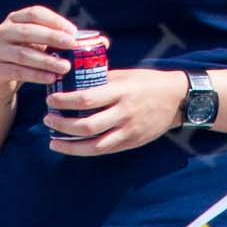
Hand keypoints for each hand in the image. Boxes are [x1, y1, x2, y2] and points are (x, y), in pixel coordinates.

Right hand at [0, 6, 76, 101]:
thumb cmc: (26, 56)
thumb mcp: (37, 43)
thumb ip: (56, 38)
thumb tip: (92, 39)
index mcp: (14, 19)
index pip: (35, 13)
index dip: (55, 20)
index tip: (74, 31)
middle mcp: (2, 31)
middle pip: (29, 31)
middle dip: (53, 37)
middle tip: (73, 45)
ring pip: (24, 54)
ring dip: (47, 61)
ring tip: (66, 67)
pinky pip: (18, 71)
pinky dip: (36, 75)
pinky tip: (51, 78)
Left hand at [44, 69, 186, 156]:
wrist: (178, 99)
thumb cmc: (148, 82)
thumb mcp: (126, 75)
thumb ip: (103, 80)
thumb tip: (75, 79)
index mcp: (121, 91)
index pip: (86, 98)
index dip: (65, 101)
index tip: (50, 99)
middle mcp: (123, 112)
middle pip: (86, 125)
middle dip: (62, 124)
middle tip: (48, 119)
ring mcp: (128, 130)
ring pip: (93, 144)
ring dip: (69, 144)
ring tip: (53, 139)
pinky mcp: (130, 142)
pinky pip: (103, 150)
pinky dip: (84, 150)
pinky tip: (72, 147)